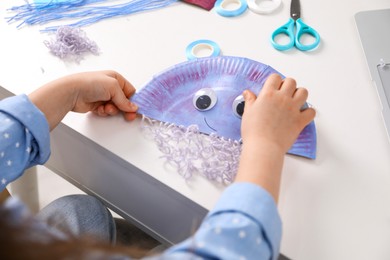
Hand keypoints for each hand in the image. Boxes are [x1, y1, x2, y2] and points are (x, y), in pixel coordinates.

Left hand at [69, 70, 137, 120]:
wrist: (72, 92)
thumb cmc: (91, 83)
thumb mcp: (113, 87)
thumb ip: (124, 99)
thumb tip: (133, 107)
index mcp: (116, 78)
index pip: (130, 91)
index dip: (134, 101)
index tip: (136, 110)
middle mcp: (110, 87)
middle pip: (123, 101)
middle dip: (124, 108)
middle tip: (128, 116)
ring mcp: (103, 96)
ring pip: (115, 108)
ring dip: (112, 110)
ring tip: (106, 108)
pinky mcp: (96, 105)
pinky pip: (106, 111)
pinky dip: (104, 112)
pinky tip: (99, 109)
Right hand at [235, 74, 315, 201]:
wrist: (263, 147)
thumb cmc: (254, 132)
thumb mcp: (247, 113)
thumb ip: (250, 100)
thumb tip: (247, 93)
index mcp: (268, 94)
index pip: (275, 78)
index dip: (274, 81)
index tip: (273, 86)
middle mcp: (282, 98)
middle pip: (291, 82)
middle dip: (288, 85)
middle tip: (284, 93)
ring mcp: (293, 109)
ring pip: (304, 92)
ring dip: (300, 94)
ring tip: (294, 101)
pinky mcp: (300, 120)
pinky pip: (311, 111)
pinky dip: (308, 112)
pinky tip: (302, 114)